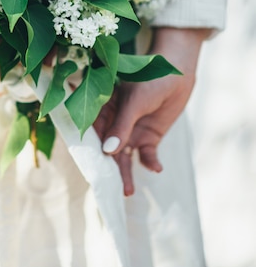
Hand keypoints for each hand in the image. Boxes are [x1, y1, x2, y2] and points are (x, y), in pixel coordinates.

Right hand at [94, 27, 211, 195]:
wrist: (177, 74)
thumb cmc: (150, 79)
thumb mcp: (134, 101)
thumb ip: (121, 126)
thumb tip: (107, 152)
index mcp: (104, 110)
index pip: (93, 134)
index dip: (90, 151)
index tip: (89, 171)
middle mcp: (115, 124)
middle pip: (108, 150)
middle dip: (109, 170)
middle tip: (110, 190)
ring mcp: (132, 131)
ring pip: (124, 157)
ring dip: (126, 173)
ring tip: (128, 192)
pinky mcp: (149, 137)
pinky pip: (147, 154)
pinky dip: (150, 163)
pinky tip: (156, 168)